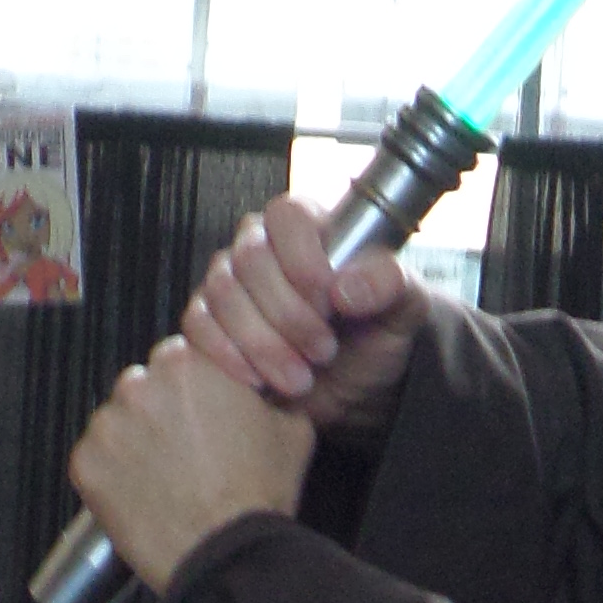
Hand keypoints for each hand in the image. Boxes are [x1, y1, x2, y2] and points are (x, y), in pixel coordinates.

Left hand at [70, 335, 317, 591]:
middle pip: (141, 387)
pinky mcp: (85, 464)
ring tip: (166, 479)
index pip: (177, 359)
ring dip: (133, 443)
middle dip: (159, 413)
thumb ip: (269, 396)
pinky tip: (145, 496)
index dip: (191, 392)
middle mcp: (138, 384)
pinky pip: (95, 462)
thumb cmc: (258, 496)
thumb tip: (266, 394)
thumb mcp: (291, 429)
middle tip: (185, 453)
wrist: (229, 556)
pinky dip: (113, 477)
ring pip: (115, 424)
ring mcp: (106, 425)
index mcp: (186, 363)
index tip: (198, 415)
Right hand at [183, 192, 429, 426]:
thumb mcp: (404, 309)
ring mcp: (231, 282)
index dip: (303, 259)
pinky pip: (198, 326)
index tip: (330, 302)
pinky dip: (228, 356)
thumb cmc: (377, 335)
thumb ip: (391, 283)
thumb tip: (348, 287)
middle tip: (324, 350)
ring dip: (262, 342)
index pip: (287, 216)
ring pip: (222, 295)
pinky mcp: (211, 321)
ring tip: (301, 377)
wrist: (358, 386)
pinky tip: (260, 380)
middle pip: (250, 260)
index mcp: (308, 227)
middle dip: (288, 314)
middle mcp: (262, 246)